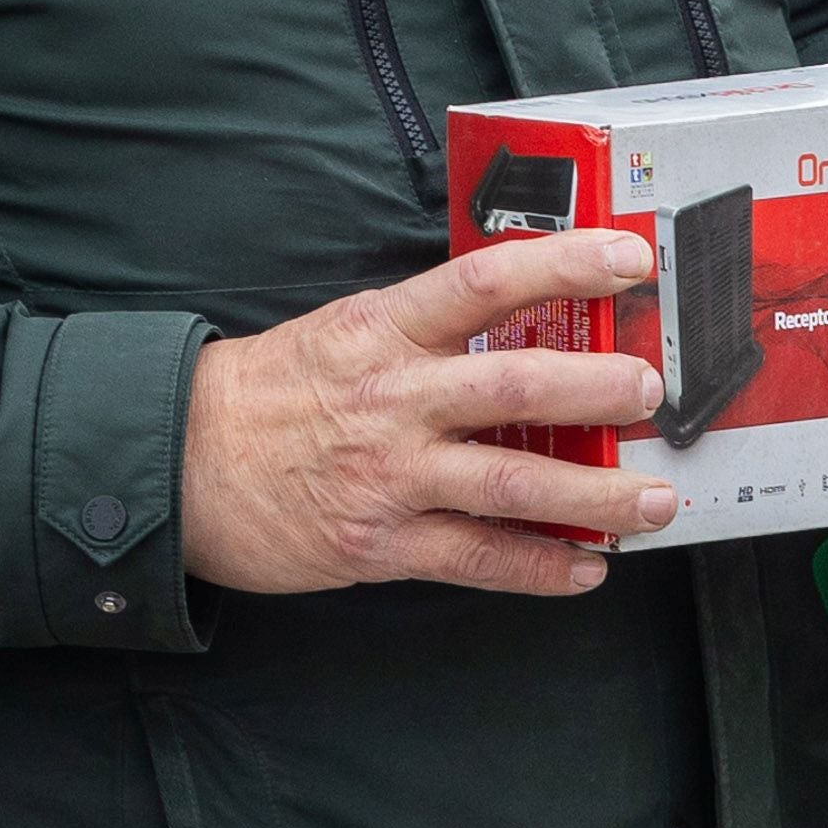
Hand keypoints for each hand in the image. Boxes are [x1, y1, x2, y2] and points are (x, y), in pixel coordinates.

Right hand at [183, 231, 676, 594]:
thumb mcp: (342, 330)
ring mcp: (389, 475)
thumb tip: (527, 321)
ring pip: (512, 483)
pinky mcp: (378, 543)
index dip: (564, 263)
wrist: (174, 465)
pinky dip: (540, 568)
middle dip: (598, 389)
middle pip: (515, 387)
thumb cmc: (268, 393)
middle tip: (652, 390)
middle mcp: (394, 399)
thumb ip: (427, 329)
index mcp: (383, 329)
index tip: (628, 259)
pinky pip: (477, 558)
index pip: (486, 281)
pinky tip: (587, 567)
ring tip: (653, 500)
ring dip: (595, 496)